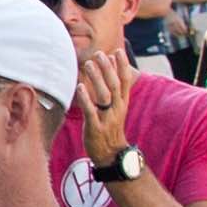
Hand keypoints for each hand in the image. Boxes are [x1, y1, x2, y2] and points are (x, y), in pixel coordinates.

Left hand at [73, 30, 134, 159]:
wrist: (111, 154)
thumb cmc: (110, 127)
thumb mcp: (117, 108)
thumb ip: (115, 90)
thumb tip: (112, 68)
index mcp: (122, 103)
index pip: (125, 82)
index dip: (123, 66)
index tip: (117, 51)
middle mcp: (117, 109)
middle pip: (115, 85)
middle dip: (108, 69)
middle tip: (99, 54)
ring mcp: (107, 119)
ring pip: (104, 96)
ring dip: (97, 79)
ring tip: (88, 64)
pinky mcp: (96, 128)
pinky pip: (91, 111)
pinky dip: (86, 99)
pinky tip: (80, 87)